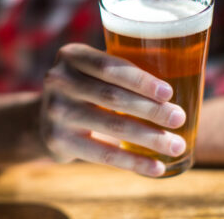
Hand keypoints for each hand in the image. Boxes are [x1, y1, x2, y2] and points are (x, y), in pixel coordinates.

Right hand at [41, 43, 185, 176]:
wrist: (45, 116)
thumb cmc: (83, 88)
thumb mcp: (90, 70)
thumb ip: (118, 71)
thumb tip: (175, 88)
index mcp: (71, 55)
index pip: (109, 66)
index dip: (140, 80)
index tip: (169, 93)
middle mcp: (58, 80)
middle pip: (112, 96)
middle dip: (151, 109)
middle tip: (178, 118)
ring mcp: (56, 110)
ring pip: (112, 125)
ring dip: (150, 137)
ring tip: (176, 144)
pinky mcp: (58, 139)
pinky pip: (103, 154)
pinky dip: (133, 161)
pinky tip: (156, 167)